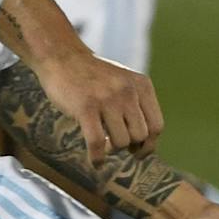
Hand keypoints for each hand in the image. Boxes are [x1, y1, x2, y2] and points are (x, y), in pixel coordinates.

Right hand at [35, 47, 164, 165]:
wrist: (62, 56)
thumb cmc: (93, 77)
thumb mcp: (123, 82)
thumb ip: (137, 106)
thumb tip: (145, 146)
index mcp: (142, 86)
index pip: (157, 126)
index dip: (149, 145)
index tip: (138, 153)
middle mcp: (128, 91)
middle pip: (140, 136)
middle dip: (129, 147)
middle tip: (115, 146)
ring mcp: (107, 99)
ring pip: (121, 142)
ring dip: (112, 150)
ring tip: (103, 146)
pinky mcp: (85, 107)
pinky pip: (97, 143)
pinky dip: (97, 158)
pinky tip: (95, 162)